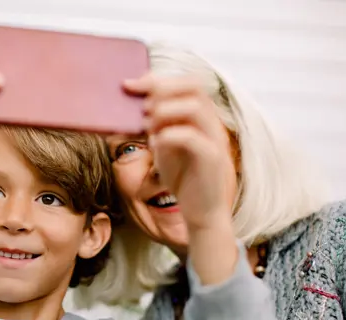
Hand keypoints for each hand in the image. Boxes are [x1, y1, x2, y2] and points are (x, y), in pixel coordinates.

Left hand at [123, 74, 235, 232]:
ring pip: (195, 107)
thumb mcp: (164, 148)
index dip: (157, 79)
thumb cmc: (184, 179)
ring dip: (165, 110)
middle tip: (139, 103)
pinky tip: (155, 143)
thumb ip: (155, 127)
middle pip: (193, 87)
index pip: (186, 83)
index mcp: (201, 118)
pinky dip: (169, 135)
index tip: (130, 84)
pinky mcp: (212, 160)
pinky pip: (192, 138)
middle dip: (161, 88)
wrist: (203, 213)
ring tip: (147, 123)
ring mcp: (215, 140)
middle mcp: (211, 123)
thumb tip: (132, 109)